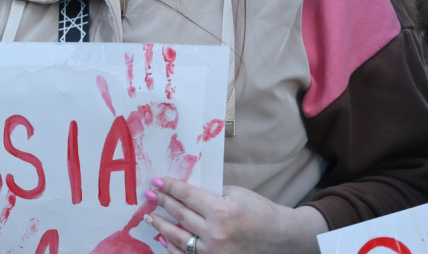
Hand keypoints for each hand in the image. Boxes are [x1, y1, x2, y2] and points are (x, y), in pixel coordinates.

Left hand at [145, 178, 326, 253]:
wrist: (278, 237)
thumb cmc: (259, 211)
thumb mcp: (235, 194)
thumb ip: (210, 194)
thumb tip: (184, 191)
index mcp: (222, 211)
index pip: (188, 196)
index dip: (170, 187)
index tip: (157, 180)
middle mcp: (215, 233)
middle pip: (180, 215)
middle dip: (162, 202)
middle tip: (149, 193)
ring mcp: (214, 252)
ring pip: (178, 238)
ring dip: (161, 226)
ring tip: (148, 216)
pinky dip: (173, 246)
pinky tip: (164, 237)